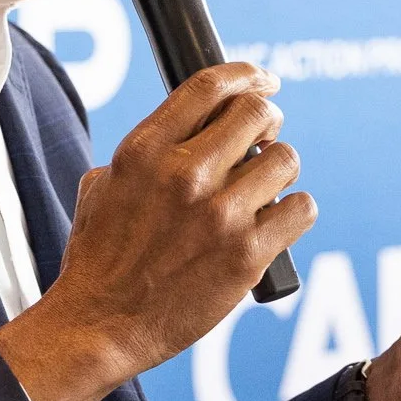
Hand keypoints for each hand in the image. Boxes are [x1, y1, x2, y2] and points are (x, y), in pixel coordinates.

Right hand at [0, 63, 313, 400]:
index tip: (263, 81)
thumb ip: (148, 152)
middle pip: (257, 113)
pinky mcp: (247, 253)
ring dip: (280, 170)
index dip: (247, 75)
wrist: (100, 326)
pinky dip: (294, 212)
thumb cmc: (99, 259)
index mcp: (145, 149)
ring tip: (263, 190)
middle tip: (264, 140)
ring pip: (286, 159)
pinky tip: (276, 220)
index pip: (210, 85)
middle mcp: (184, 174)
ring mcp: (219, 214)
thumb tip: (192, 128)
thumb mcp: (104, 185)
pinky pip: (300, 208)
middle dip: (267, 122)